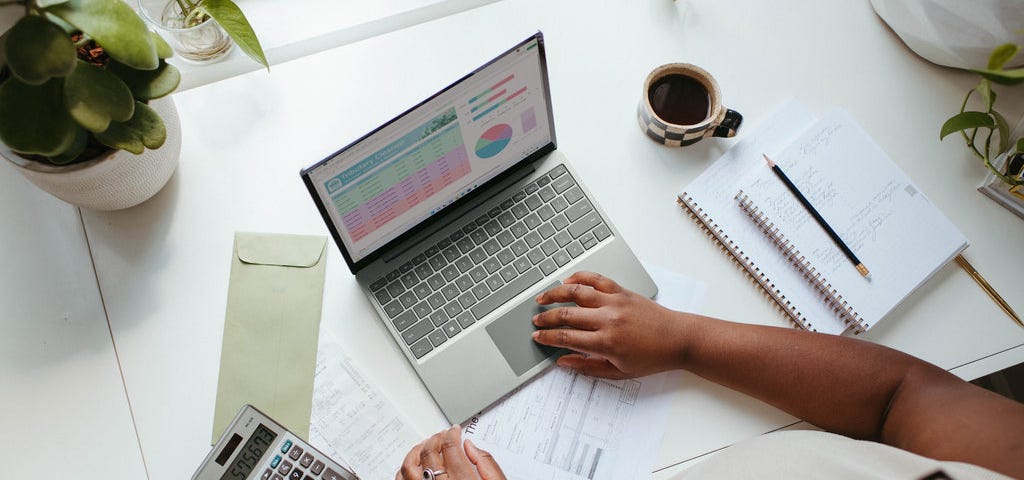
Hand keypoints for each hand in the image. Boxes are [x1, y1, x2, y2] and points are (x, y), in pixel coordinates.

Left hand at [397, 425, 505, 479]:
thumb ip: (487, 465)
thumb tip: (470, 447)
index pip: (450, 446)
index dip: (452, 433)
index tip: (455, 430)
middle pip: (429, 452)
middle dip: (435, 438)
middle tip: (442, 435)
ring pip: (409, 467)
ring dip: (415, 451)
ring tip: (424, 446)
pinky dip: (403, 470)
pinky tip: (411, 466)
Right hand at [532, 271, 690, 378]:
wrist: (678, 339)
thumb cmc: (652, 358)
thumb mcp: (619, 372)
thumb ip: (588, 367)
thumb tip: (564, 362)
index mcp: (606, 343)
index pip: (566, 337)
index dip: (547, 337)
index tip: (537, 337)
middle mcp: (608, 319)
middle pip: (566, 314)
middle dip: (546, 318)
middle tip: (536, 321)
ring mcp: (614, 302)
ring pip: (576, 292)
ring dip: (555, 294)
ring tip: (542, 297)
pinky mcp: (622, 291)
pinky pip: (596, 279)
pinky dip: (580, 277)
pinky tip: (568, 281)